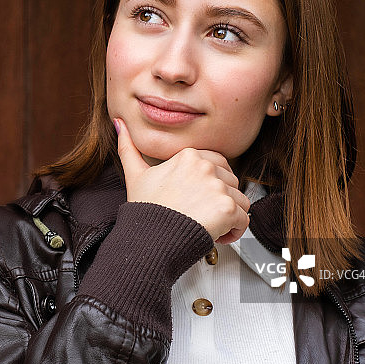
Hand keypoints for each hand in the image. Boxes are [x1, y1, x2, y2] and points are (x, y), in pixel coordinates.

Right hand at [115, 118, 250, 243]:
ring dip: (228, 216)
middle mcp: (205, 167)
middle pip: (230, 182)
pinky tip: (215, 234)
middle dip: (220, 200)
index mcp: (188, 156)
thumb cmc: (145, 211)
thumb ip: (128, 148)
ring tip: (207, 225)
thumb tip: (120, 125)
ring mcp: (218, 186)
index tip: (197, 199)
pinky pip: (244, 219)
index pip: (217, 164)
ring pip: (239, 200)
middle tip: (200, 214)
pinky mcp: (227, 207)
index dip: (210, 185)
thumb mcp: (135, 175)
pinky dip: (234, 231)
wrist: (149, 238)